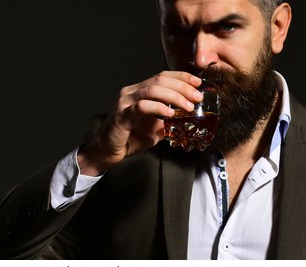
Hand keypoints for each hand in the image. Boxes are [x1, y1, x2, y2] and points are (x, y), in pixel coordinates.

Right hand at [78, 71, 202, 175]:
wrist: (107, 152)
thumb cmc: (129, 139)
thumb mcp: (155, 129)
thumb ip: (169, 122)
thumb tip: (189, 120)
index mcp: (138, 91)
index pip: (162, 76)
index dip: (181, 77)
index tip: (198, 82)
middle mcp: (131, 92)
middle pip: (160, 80)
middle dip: (182, 86)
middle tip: (197, 96)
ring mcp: (125, 102)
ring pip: (152, 90)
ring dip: (174, 96)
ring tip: (188, 106)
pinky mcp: (122, 114)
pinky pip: (142, 106)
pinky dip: (159, 108)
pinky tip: (170, 114)